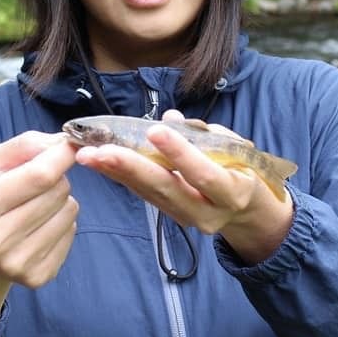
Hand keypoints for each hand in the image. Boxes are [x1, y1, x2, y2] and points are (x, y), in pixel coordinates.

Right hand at [0, 131, 78, 336]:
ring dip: (61, 201)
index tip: (70, 146)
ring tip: (37, 206)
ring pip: (70, 211)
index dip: (62, 156)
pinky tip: (41, 226)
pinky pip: (72, 234)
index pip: (41, 175)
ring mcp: (18, 263)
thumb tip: (62, 142)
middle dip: (57, 178)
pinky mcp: (37, 277)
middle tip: (39, 183)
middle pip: (58, 191)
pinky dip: (63, 223)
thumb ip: (25, 145)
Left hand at [73, 110, 291, 262]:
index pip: (203, 173)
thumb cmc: (243, 170)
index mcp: (231, 192)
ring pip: (148, 194)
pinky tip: (99, 163)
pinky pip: (144, 195)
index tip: (155, 131)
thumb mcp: (237, 150)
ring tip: (88, 155)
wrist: (248, 211)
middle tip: (100, 151)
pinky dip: (121, 177)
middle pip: (166, 189)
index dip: (179, 153)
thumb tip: (171, 117)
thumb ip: (206, 135)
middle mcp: (207, 213)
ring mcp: (186, 218)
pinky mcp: (169, 216)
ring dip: (116, 173)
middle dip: (131, 168)